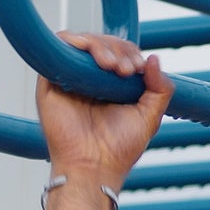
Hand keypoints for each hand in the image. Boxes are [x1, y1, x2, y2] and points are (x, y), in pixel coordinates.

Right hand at [35, 32, 173, 187]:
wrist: (94, 167)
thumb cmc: (119, 149)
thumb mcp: (149, 117)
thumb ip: (160, 89)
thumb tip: (154, 58)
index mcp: (109, 86)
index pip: (118, 51)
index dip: (129, 52)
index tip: (139, 68)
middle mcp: (87, 80)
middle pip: (100, 43)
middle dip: (117, 48)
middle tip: (127, 69)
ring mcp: (68, 79)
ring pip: (79, 42)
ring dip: (99, 45)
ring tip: (113, 66)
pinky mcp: (50, 82)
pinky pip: (57, 49)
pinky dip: (76, 44)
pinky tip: (95, 61)